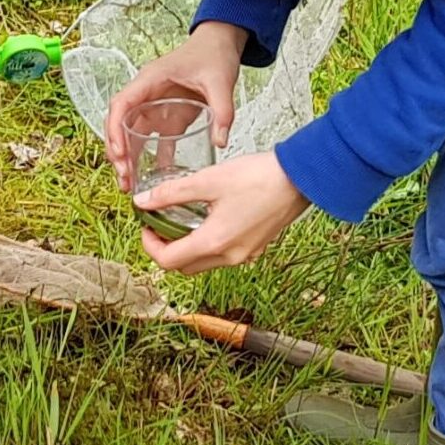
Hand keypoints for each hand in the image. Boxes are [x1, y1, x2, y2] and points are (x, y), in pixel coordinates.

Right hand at [104, 22, 246, 180]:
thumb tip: (221, 141)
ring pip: (130, 133)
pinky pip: (151, 137)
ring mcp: (155, 105)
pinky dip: (148, 156)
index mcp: (151, 79)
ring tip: (129, 184)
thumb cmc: (213, 54)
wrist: (220, 43)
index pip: (121, 104)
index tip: (119, 153)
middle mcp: (146, 93)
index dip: (115, 129)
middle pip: (119, 123)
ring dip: (127, 157)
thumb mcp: (221, 82)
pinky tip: (151, 176)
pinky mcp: (166, 114)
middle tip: (123, 177)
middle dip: (117, 151)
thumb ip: (222, 111)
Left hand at [135, 149, 310, 272]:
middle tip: (158, 225)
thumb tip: (143, 202)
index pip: (168, 261)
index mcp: (215, 242)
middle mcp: (230, 256)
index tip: (146, 226)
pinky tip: (207, 222)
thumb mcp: (208, 180)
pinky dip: (207, 246)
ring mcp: (245, 254)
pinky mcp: (255, 248)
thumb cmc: (259, 177)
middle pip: (184, 268)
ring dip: (186, 249)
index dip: (149, 245)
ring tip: (180, 221)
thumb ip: (171, 193)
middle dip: (165, 250)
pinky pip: (222, 256)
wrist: (300, 178)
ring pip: (203, 264)